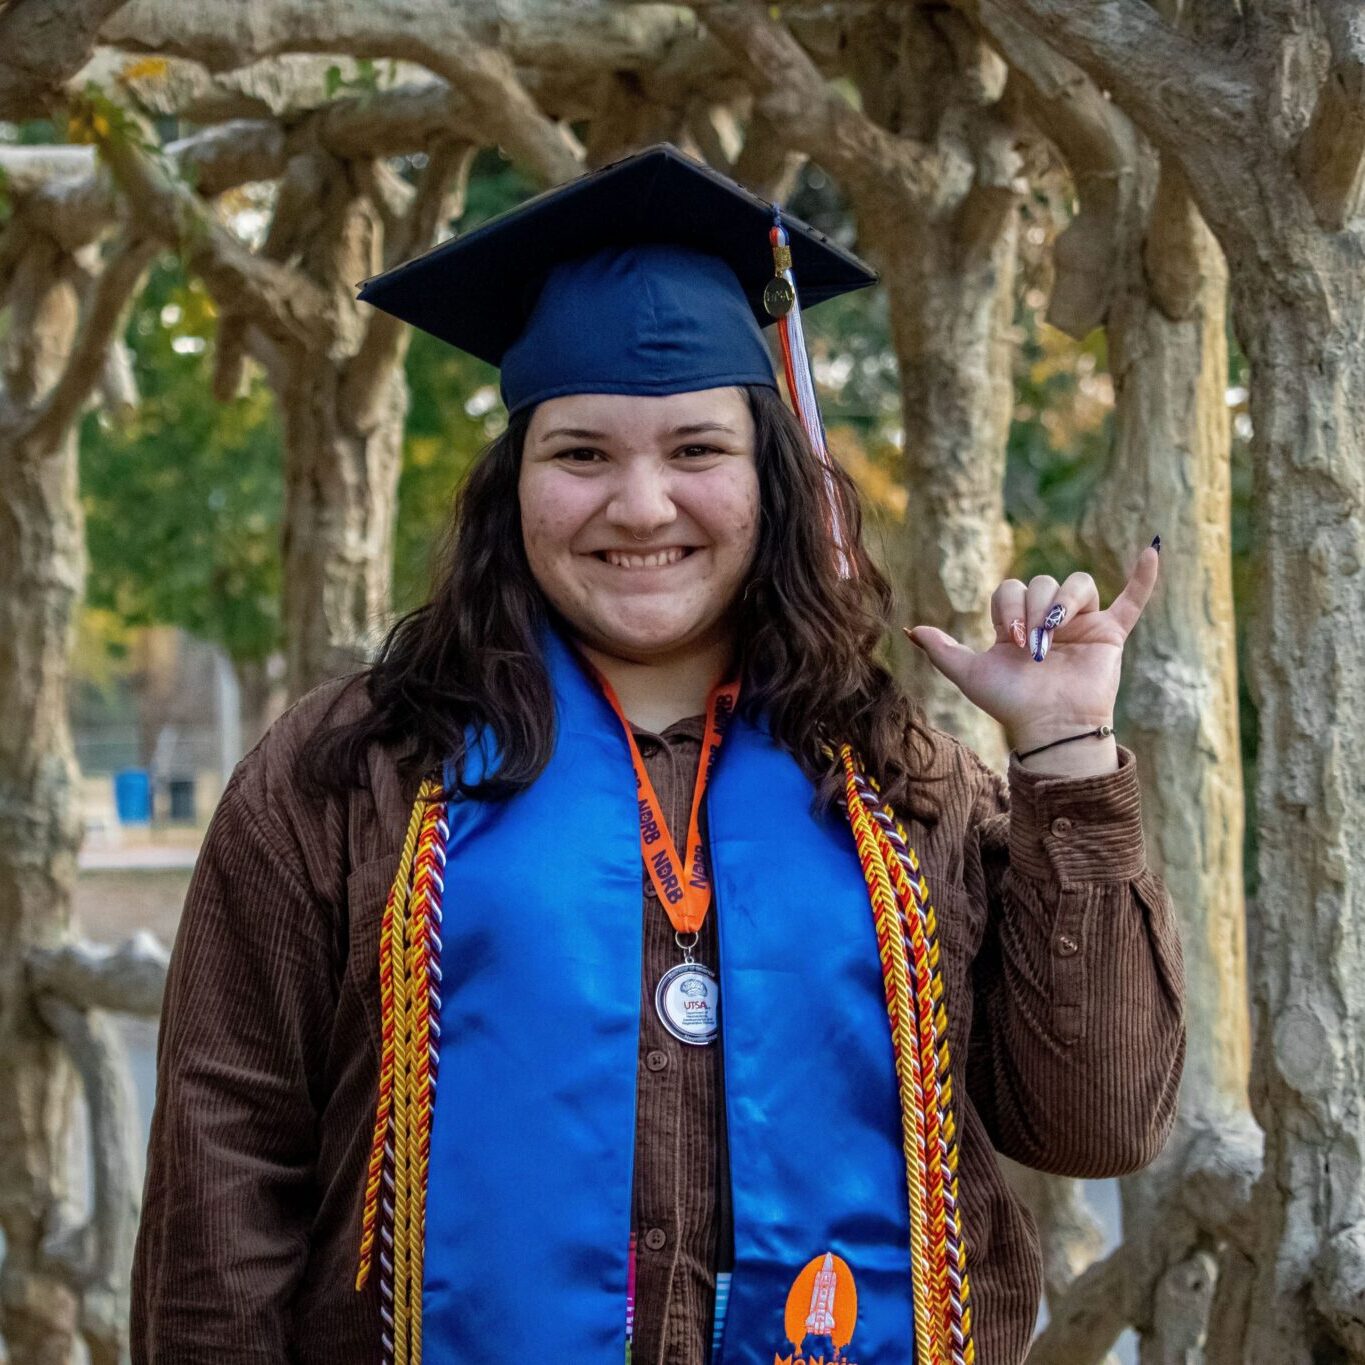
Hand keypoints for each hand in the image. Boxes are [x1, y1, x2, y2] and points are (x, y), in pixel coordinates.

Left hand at [904, 540, 1159, 755]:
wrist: (1050, 728)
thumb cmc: (1011, 704)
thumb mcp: (970, 674)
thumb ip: (943, 650)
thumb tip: (910, 630)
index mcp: (1019, 624)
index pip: (1012, 588)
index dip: (1008, 606)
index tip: (1007, 638)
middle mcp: (1051, 620)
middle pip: (1044, 582)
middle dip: (1035, 608)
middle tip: (1031, 642)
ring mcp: (1084, 624)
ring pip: (1078, 584)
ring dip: (1064, 603)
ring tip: (1056, 633)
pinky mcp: (1111, 634)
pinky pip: (1132, 600)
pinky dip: (1143, 578)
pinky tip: (1152, 552)